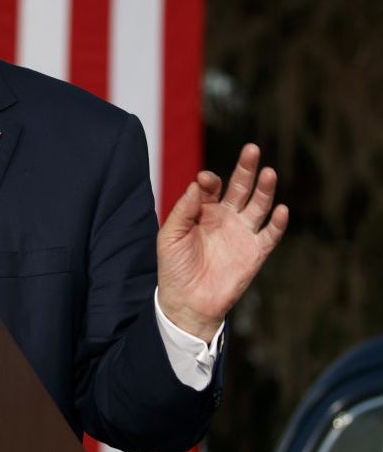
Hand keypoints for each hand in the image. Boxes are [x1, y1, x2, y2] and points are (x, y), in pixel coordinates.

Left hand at [157, 144, 288, 340]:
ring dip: (265, 189)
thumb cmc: (174, 267)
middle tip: (251, 149)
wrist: (187, 302)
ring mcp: (242, 233)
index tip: (205, 180)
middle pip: (240, 187)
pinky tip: (281, 209)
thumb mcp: (170, 236)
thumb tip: (196, 185)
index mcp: (203, 210)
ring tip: (269, 172)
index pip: (211, 186)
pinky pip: (270, 234)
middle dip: (246, 168)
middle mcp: (225, 217)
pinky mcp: (255, 252)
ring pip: (258, 205)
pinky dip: (278, 222)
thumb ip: (183, 210)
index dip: (209, 180)